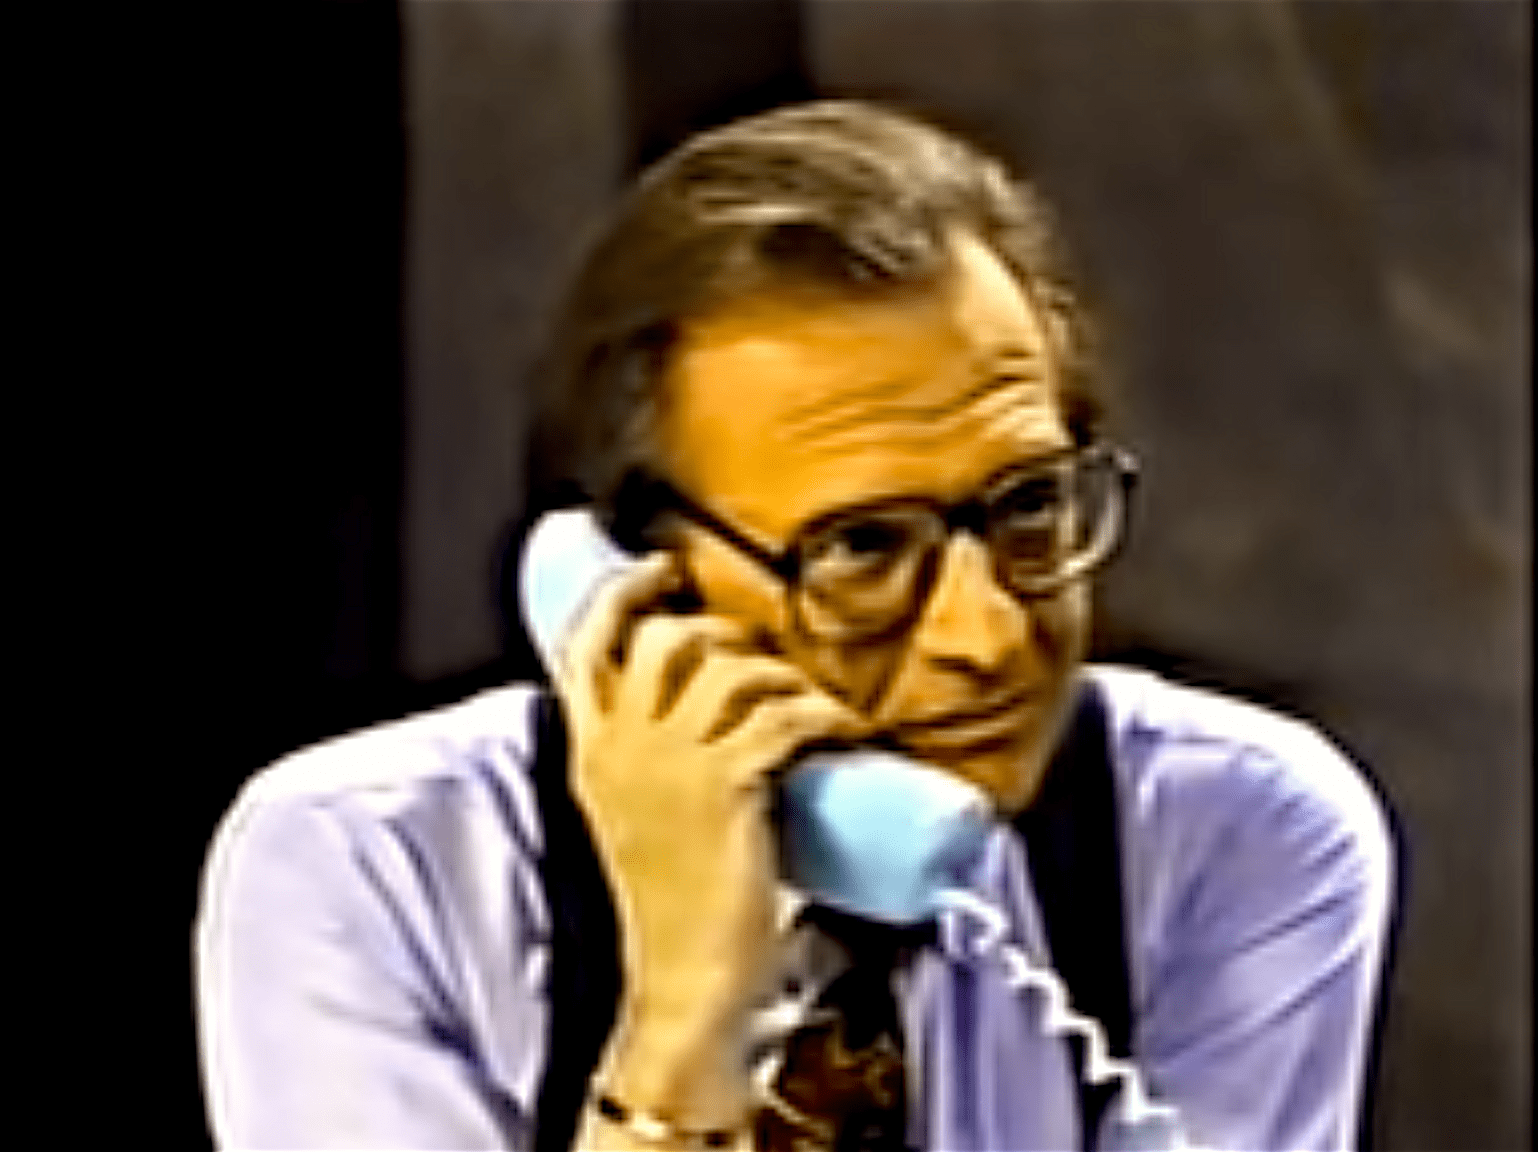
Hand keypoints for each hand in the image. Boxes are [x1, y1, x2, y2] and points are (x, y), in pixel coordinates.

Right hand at [554, 553, 868, 1127]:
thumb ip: (646, 761)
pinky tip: (843, 730)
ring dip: (784, 677)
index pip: (588, 643)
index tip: (660, 569)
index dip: (624, 592)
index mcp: (592, 753)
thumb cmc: (673, 905)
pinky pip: (785, 716)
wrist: (685, 980)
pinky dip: (824, 715)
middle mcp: (623, 747)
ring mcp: (672, 763)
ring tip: (811, 706)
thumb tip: (710, 708)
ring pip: (731, 668)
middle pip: (664, 637)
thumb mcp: (635, 817)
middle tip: (760, 652)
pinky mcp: (727, 785)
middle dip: (720, 631)